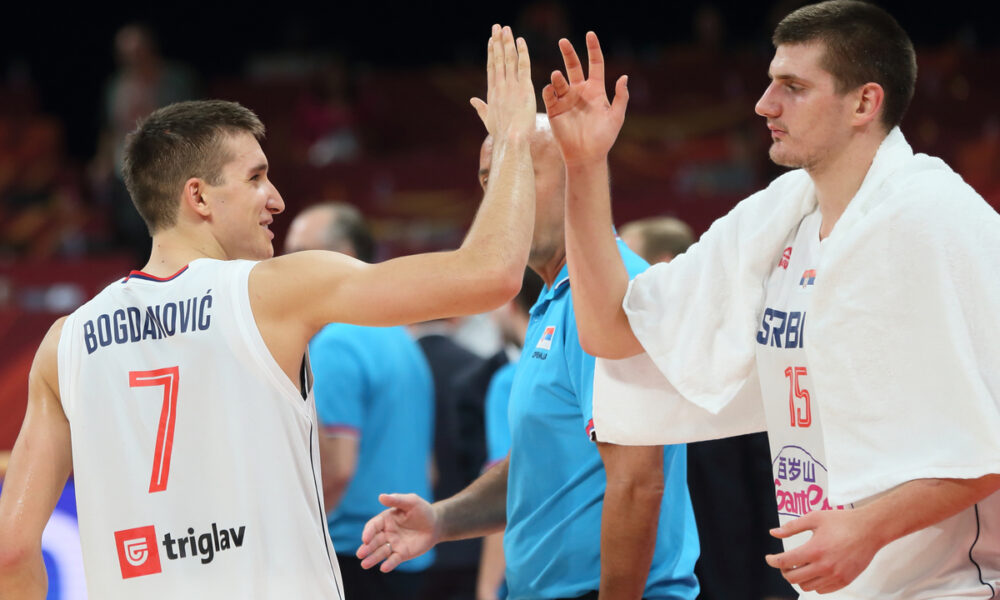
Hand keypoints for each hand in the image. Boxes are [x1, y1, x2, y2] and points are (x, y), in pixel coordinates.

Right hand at [356, 493, 439, 572]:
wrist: (436, 524)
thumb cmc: (422, 510)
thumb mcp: (411, 502)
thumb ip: (396, 500)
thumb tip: (381, 496)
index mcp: (385, 519)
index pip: (373, 526)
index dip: (368, 532)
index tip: (365, 539)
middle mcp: (387, 533)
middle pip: (374, 541)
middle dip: (367, 548)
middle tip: (360, 554)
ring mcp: (394, 544)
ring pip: (381, 552)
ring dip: (372, 558)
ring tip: (365, 565)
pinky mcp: (402, 554)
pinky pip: (394, 559)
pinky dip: (389, 564)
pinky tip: (384, 568)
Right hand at [470, 25, 535, 140]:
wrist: (510, 140)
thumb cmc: (501, 134)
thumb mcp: (488, 119)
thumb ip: (480, 107)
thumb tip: (472, 100)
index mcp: (492, 93)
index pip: (491, 68)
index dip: (491, 53)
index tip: (491, 40)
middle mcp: (500, 86)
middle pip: (498, 59)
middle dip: (497, 41)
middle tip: (497, 26)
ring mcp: (511, 86)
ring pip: (509, 59)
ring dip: (507, 42)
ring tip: (506, 28)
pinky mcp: (524, 88)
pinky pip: (523, 65)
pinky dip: (522, 52)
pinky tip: (521, 40)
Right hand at [542, 31, 628, 166]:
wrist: (586, 156)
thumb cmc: (603, 138)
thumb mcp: (616, 117)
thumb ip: (621, 97)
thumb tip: (624, 77)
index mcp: (596, 90)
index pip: (595, 64)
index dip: (593, 49)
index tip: (590, 35)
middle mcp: (579, 92)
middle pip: (573, 66)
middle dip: (568, 53)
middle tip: (563, 41)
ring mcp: (566, 100)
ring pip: (560, 81)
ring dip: (558, 76)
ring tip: (557, 76)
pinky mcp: (554, 110)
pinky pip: (549, 96)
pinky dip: (548, 90)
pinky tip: (550, 89)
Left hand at [765, 509, 880, 593]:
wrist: (870, 530)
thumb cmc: (842, 521)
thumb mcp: (814, 518)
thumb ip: (792, 527)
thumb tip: (773, 533)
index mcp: (815, 550)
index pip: (785, 562)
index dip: (773, 561)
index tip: (769, 558)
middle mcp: (824, 566)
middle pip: (793, 578)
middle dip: (784, 571)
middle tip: (784, 563)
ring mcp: (835, 576)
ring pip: (807, 586)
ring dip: (799, 578)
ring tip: (800, 566)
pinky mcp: (844, 581)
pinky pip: (822, 590)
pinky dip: (814, 583)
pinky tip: (814, 571)